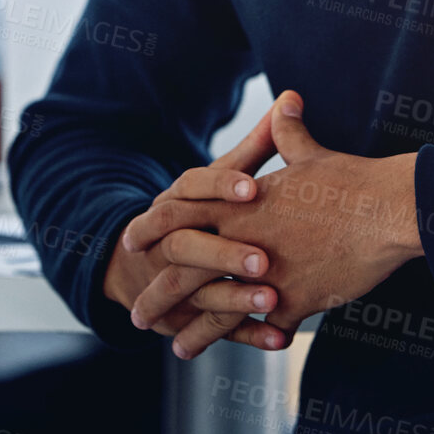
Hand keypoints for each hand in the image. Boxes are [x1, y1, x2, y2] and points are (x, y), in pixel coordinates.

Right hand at [102, 109, 286, 356]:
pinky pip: (214, 329)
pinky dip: (247, 335)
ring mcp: (170, 283)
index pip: (189, 189)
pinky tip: (279, 336)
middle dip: (223, 252)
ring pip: (198, 292)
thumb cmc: (202, 210)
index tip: (253, 188)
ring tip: (273, 299)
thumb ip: (258, 143)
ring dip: (235, 299)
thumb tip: (291, 98)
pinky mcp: (183, 319)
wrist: (141, 261)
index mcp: (176, 201)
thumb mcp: (224, 178)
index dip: (220, 187)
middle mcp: (165, 242)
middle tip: (264, 259)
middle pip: (185, 246)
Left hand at [146, 91, 421, 358]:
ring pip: (216, 308)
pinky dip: (250, 342)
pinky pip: (262, 327)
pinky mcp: (292, 301)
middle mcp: (245, 237)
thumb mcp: (311, 154)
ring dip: (194, 331)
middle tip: (138, 310)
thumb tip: (286, 101)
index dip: (155, 225)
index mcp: (243, 201)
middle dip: (159, 291)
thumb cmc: (351, 180)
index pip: (182, 210)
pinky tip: (243, 351)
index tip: (132, 237)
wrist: (387, 210)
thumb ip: (288, 134)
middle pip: (185, 267)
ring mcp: (266, 273)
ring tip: (176, 348)